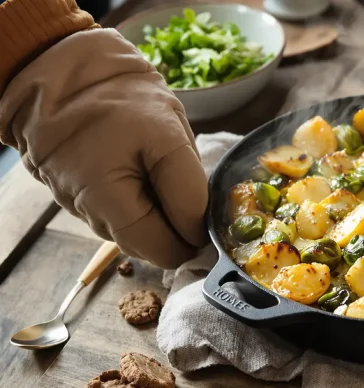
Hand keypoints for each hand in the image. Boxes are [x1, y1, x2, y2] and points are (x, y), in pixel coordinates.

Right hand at [0, 29, 208, 268]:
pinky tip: (140, 173)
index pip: (165, 250)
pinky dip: (135, 205)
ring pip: (133, 234)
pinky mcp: (76, 200)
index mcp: (112, 199)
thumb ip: (188, 190)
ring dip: (155, 217)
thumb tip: (200, 232)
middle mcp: (92, 212)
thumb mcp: (170, 135)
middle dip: (174, 228)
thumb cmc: (122, 99)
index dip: (194, 239)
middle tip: (187, 190)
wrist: (64, 72)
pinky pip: (116, 217)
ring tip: (159, 173)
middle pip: (148, 246)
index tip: (211, 216)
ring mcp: (80, 208)